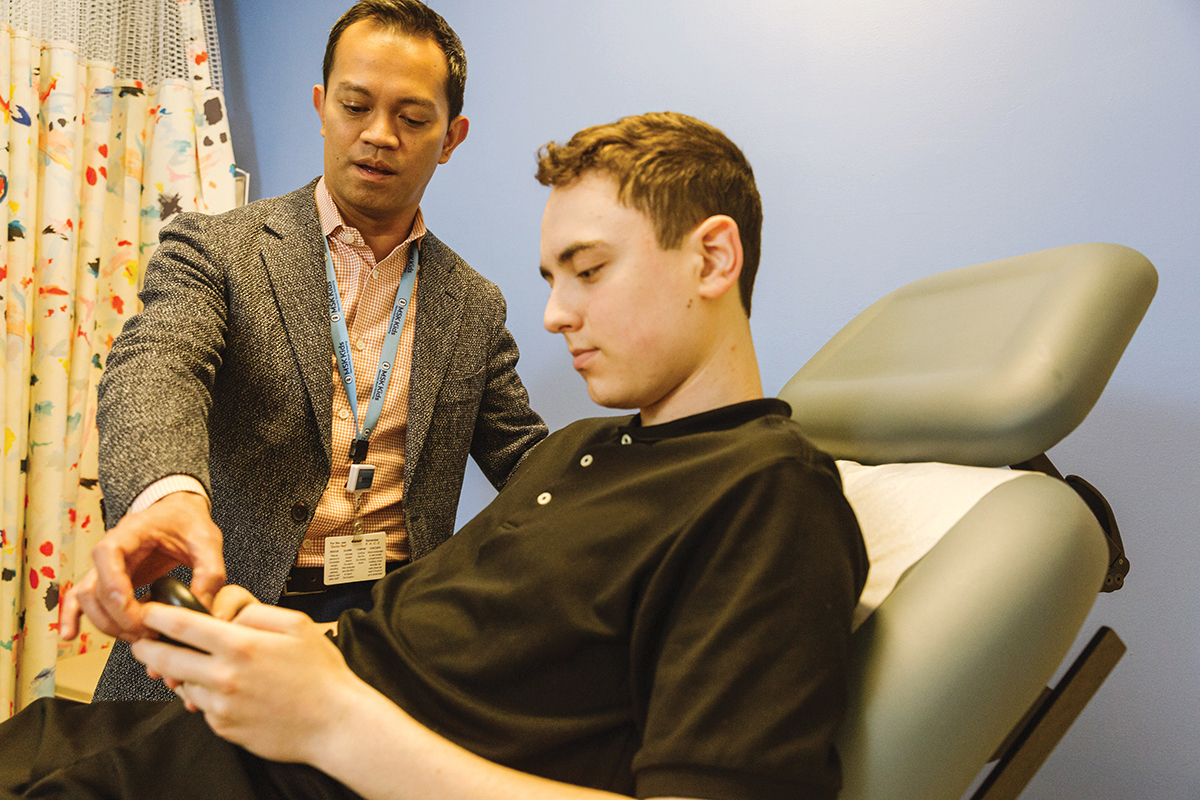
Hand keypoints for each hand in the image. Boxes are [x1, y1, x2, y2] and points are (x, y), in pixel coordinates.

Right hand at [60, 492, 224, 641]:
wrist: (179, 513)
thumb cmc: (189, 522)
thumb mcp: (208, 542)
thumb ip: (209, 573)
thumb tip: (202, 610)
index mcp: (133, 531)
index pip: (107, 554)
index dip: (113, 583)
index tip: (130, 607)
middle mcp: (111, 549)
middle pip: (95, 586)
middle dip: (117, 616)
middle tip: (147, 633)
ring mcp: (106, 566)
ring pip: (86, 597)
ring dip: (105, 623)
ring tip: (136, 637)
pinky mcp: (108, 579)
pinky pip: (79, 597)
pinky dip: (71, 616)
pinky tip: (69, 634)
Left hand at [131, 587, 367, 764]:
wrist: (334, 723)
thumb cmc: (321, 674)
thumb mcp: (296, 625)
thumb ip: (255, 611)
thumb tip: (225, 613)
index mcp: (240, 645)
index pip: (181, 625)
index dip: (156, 616)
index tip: (148, 613)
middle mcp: (224, 676)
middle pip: (164, 658)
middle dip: (148, 648)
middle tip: (144, 642)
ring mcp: (220, 706)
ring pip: (182, 684)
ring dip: (180, 674)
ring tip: (200, 667)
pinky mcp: (223, 728)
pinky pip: (202, 706)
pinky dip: (206, 696)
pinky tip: (229, 691)